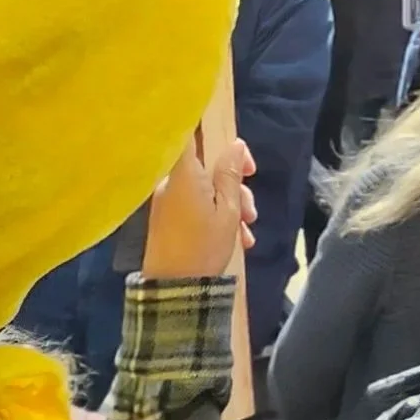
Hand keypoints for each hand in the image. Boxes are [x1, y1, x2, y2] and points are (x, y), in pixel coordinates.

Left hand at [140, 134, 255, 278]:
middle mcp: (171, 182)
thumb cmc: (203, 245)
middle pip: (207, 167)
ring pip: (206, 189)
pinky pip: (196, 206)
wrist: (175, 290)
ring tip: (246, 230)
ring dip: (231, 205)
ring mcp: (168, 202)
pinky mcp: (168, 220)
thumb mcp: (228, 210)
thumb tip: (235, 145)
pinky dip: (217, 216)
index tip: (235, 150)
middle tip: (250, 208)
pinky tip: (237, 238)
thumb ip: (231, 174)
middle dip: (234, 184)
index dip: (209, 128)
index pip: (187, 133)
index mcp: (184, 173)